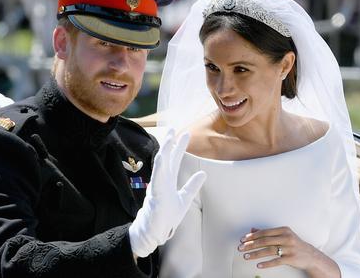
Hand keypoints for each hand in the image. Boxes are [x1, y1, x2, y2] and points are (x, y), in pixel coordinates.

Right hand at [128, 129, 206, 256]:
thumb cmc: (167, 217)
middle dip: (171, 142)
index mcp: (168, 180)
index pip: (175, 159)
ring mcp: (158, 185)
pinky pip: (157, 177)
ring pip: (161, 163)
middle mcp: (162, 180)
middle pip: (167, 157)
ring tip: (169, 136)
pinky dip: (160, 166)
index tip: (185, 133)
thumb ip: (192, 186)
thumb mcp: (185, 199)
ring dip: (165, 149)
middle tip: (174, 127)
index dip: (180, 146)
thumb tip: (203, 173)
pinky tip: (162, 155)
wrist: (156, 231)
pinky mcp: (156, 193)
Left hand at [238, 227, 338, 276]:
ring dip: (255, 254)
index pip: (264, 232)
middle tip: (240, 248)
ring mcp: (289, 248)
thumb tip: (252, 229)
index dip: (252, 236)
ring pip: (269, 251)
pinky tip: (258, 265)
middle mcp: (287, 237)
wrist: (310, 255)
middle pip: (265, 241)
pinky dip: (266, 263)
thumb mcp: (283, 235)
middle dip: (251, 245)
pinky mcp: (291, 258)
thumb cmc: (294, 244)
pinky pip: (276, 261)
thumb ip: (268, 233)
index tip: (242, 239)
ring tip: (246, 256)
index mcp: (283, 230)